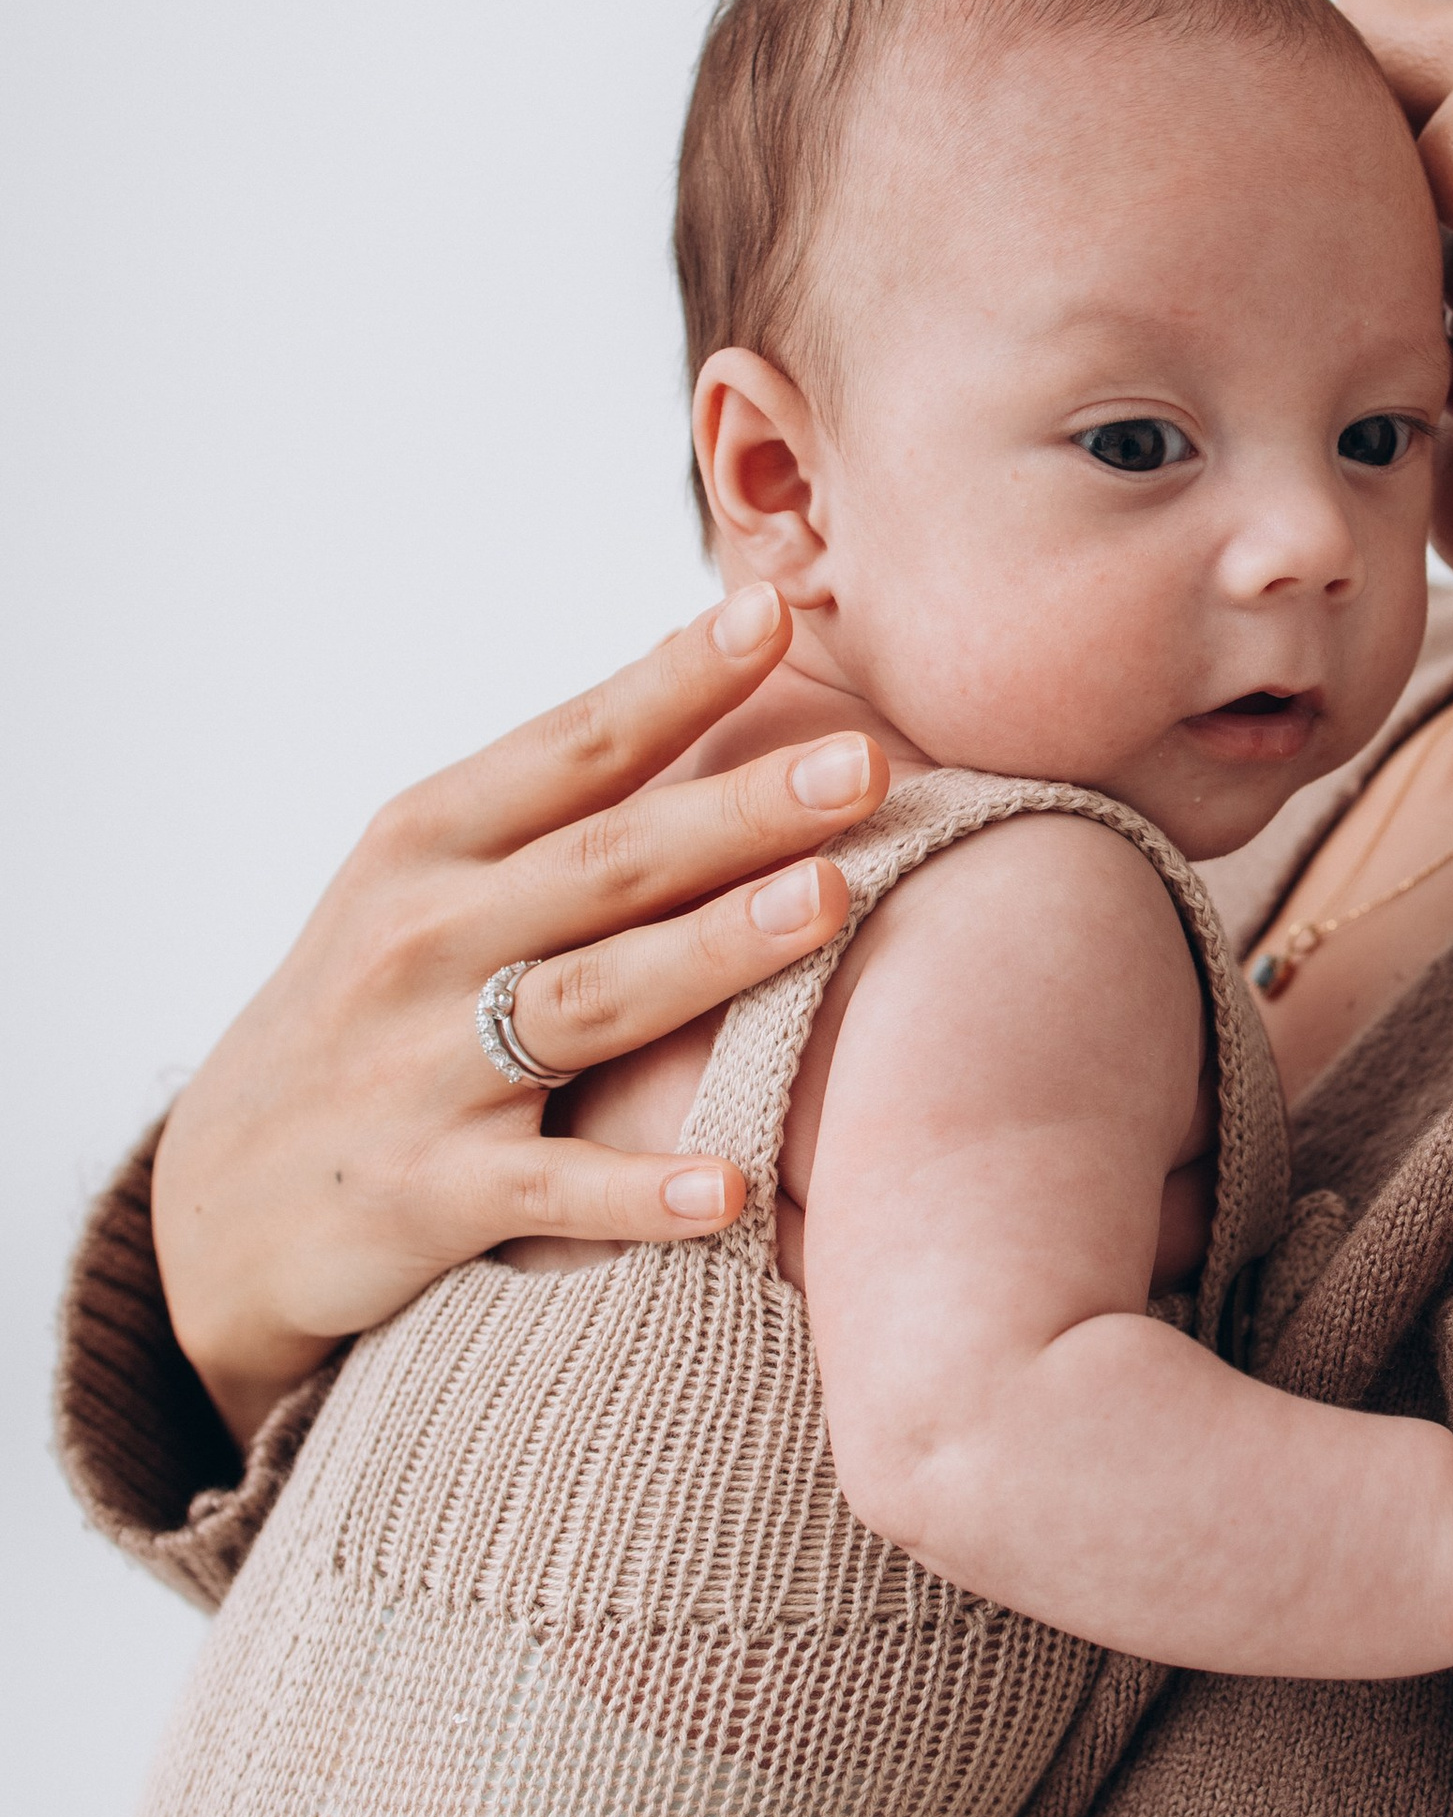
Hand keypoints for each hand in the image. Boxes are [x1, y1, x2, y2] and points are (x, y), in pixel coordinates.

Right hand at [152, 584, 890, 1445]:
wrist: (222, 1201)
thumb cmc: (370, 1008)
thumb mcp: (423, 882)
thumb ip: (554, 798)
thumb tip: (704, 659)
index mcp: (431, 843)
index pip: (575, 747)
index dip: (675, 681)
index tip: (772, 615)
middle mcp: (425, 937)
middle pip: (608, 863)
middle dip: (739, 810)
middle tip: (865, 762)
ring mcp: (424, 1067)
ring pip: (591, 1000)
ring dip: (711, 951)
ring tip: (825, 904)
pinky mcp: (429, 1193)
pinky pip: (551, 1188)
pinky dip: (638, 1193)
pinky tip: (730, 1188)